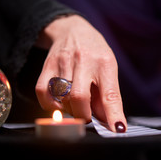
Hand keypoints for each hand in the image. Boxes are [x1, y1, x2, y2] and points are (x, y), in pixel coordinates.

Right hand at [35, 15, 126, 131]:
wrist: (73, 29)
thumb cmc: (95, 53)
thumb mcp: (108, 69)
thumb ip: (107, 95)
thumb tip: (109, 122)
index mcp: (105, 63)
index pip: (110, 94)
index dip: (113, 114)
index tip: (117, 130)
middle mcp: (84, 61)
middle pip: (80, 97)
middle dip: (83, 116)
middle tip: (86, 117)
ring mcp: (63, 62)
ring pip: (62, 97)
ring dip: (69, 110)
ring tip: (74, 106)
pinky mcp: (47, 65)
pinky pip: (43, 92)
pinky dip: (50, 105)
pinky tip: (59, 103)